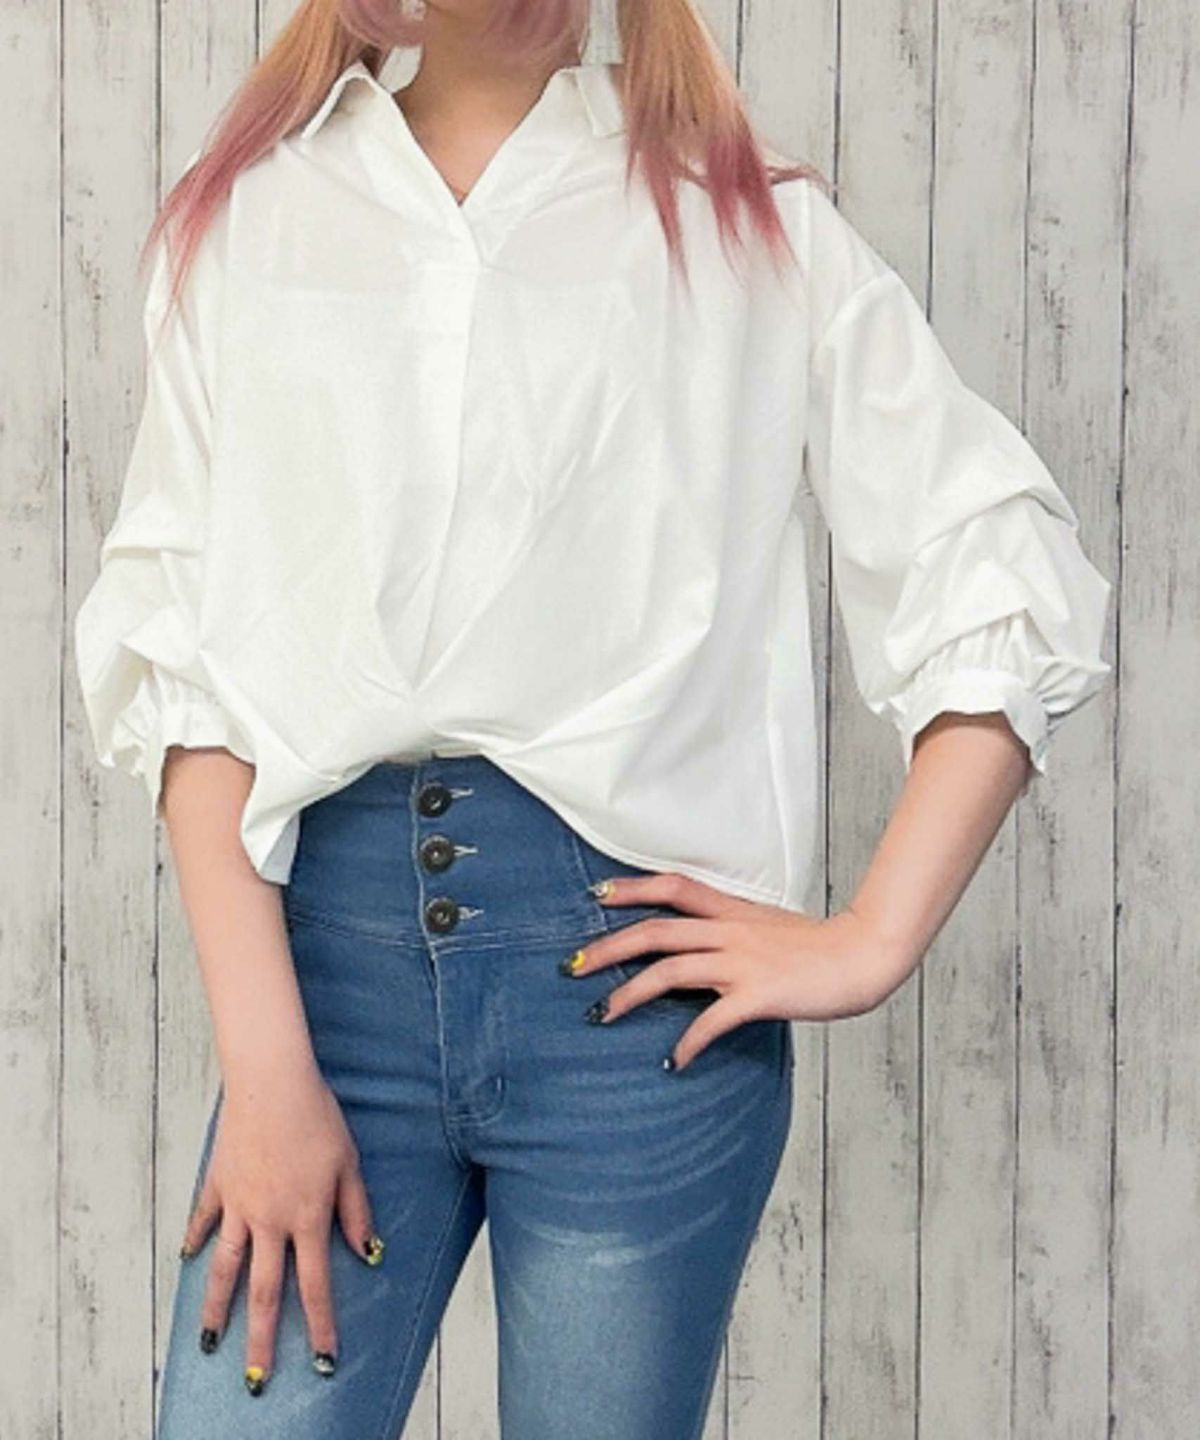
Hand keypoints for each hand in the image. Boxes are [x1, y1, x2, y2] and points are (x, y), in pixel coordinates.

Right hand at [178, 1066, 381, 1393]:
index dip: (320, 1325)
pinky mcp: (218, 1184)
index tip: (323, 1360)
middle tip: (256, 1379)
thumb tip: (366, 1253)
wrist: (271, 1083)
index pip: (315, 1285)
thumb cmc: (318, 1118)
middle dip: (262, 1338)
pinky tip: (186, 1259)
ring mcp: (239, 1205)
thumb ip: (355, 1211)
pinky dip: (195, 1239)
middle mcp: (270, 1221)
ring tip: (209, 1341)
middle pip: (265, 1291)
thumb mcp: (349, 1163)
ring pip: (225, 1268)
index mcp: (307, 1218)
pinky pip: (204, 1220)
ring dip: (216, 1308)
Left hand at [577, 872, 912, 1069]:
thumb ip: (734, 930)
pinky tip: (674, 1060)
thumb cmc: (820, 946)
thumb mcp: (770, 926)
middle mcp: (729, 931)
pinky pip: (711, 1019)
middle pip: (654, 931)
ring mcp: (742, 962)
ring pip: (670, 970)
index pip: (673, 886)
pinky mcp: (758, 995)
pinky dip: (688, 1041)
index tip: (596, 894)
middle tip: (570, 965)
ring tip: (600, 1014)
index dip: (632, 887)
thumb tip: (704, 945)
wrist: (863, 954)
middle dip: (606, 947)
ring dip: (629, 994)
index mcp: (732, 911)